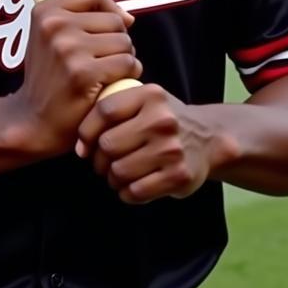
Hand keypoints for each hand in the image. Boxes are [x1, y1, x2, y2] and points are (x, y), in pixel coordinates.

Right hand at [6, 0, 140, 156]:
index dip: (109, 8)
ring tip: (105, 73)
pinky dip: (128, 75)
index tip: (109, 29)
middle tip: (101, 61)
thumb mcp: (51, 38)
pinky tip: (112, 84)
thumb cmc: (50, 77)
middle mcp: (54, 26)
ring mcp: (69, 49)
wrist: (33, 120)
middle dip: (116, 41)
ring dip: (124, 59)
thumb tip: (128, 18)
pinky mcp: (84, 74)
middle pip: (114, 20)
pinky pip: (127, 63)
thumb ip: (84, 18)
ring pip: (124, 42)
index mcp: (45, 12)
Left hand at [75, 85, 223, 203]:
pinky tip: (130, 187)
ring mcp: (172, 149)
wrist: (208, 139)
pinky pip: (136, 191)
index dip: (86, 131)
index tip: (83, 145)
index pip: (105, 111)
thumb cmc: (162, 119)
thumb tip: (80, 145)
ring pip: (119, 171)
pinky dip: (126, 193)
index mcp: (151, 95)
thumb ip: (113, 108)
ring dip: (111, 178)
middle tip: (102, 163)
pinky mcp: (179, 176)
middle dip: (98, 159)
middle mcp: (162, 120)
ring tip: (116, 175)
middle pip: (108, 144)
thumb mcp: (144, 99)